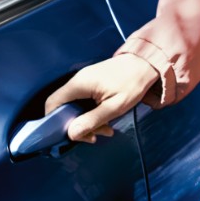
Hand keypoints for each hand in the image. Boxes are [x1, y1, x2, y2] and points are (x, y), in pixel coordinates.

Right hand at [43, 53, 159, 143]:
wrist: (147, 63)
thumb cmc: (132, 83)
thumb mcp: (114, 107)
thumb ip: (92, 120)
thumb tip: (71, 134)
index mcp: (79, 84)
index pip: (52, 103)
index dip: (53, 121)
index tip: (67, 136)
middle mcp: (78, 81)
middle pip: (64, 108)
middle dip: (77, 126)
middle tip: (93, 137)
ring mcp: (85, 81)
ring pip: (76, 107)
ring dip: (88, 122)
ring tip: (106, 130)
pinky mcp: (92, 83)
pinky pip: (85, 102)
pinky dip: (93, 114)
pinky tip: (107, 122)